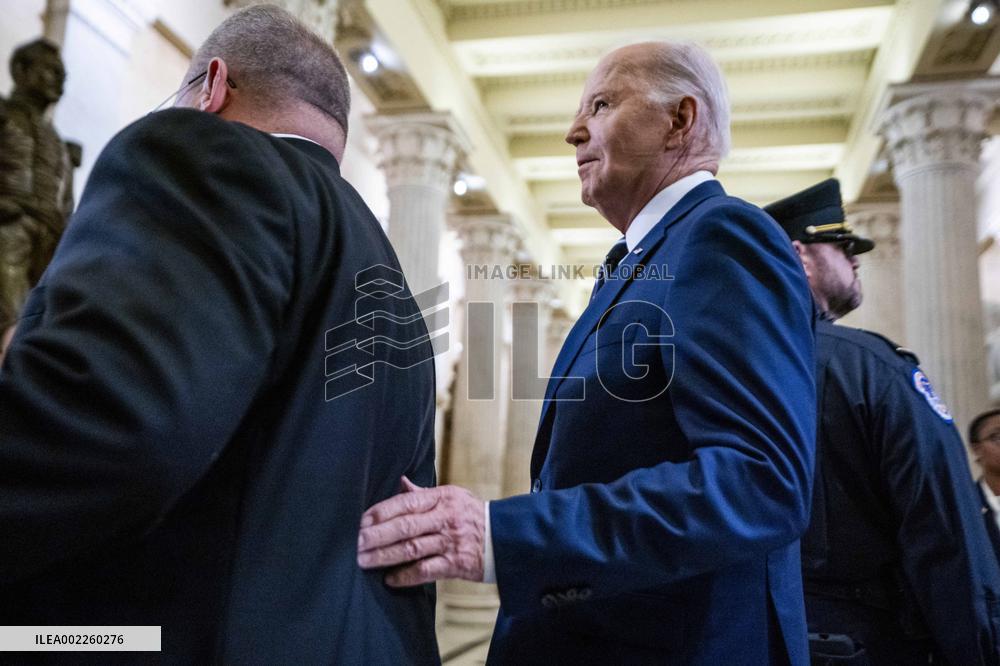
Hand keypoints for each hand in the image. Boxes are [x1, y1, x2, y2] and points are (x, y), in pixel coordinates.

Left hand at [357, 477, 484, 586]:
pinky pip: (426, 570)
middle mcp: (445, 518)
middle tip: (354, 543)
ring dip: (385, 556)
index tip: (359, 521)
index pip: (405, 503)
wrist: (506, 536)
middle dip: (377, 535)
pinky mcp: (456, 563)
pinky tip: (390, 579)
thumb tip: (400, 482)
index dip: (381, 512)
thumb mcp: (452, 496)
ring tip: (363, 561)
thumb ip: (423, 493)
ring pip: (411, 548)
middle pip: (405, 526)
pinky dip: (406, 575)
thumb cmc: (472, 514)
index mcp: (441, 497)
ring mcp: (450, 541)